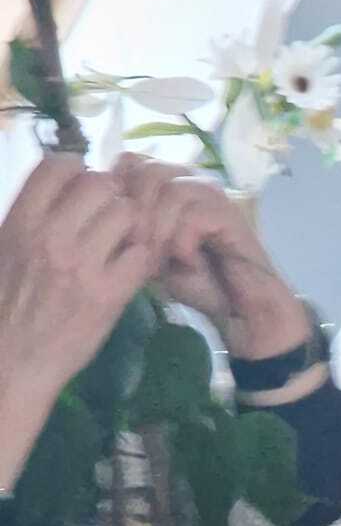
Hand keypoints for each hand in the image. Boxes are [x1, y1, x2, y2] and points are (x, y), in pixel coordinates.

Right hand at [0, 156, 155, 488]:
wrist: (12, 361)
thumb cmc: (8, 303)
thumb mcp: (6, 247)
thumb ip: (32, 216)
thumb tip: (64, 187)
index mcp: (20, 221)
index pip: (58, 165)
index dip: (78, 170)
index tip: (82, 189)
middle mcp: (51, 237)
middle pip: (100, 185)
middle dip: (110, 197)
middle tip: (110, 219)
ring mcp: (82, 266)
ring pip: (126, 215)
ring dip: (130, 226)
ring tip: (121, 244)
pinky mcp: (108, 296)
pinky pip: (141, 255)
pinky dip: (142, 258)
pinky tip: (130, 269)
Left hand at [111, 153, 310, 359]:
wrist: (237, 308)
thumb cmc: (195, 282)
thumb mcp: (148, 253)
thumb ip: (129, 227)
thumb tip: (100, 214)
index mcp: (167, 183)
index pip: (128, 162)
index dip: (116, 193)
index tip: (118, 233)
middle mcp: (189, 180)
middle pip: (145, 169)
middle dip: (135, 213)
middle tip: (137, 251)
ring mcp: (211, 193)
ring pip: (168, 190)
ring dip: (157, 230)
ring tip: (160, 261)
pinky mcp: (230, 213)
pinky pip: (193, 213)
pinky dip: (182, 240)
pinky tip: (186, 261)